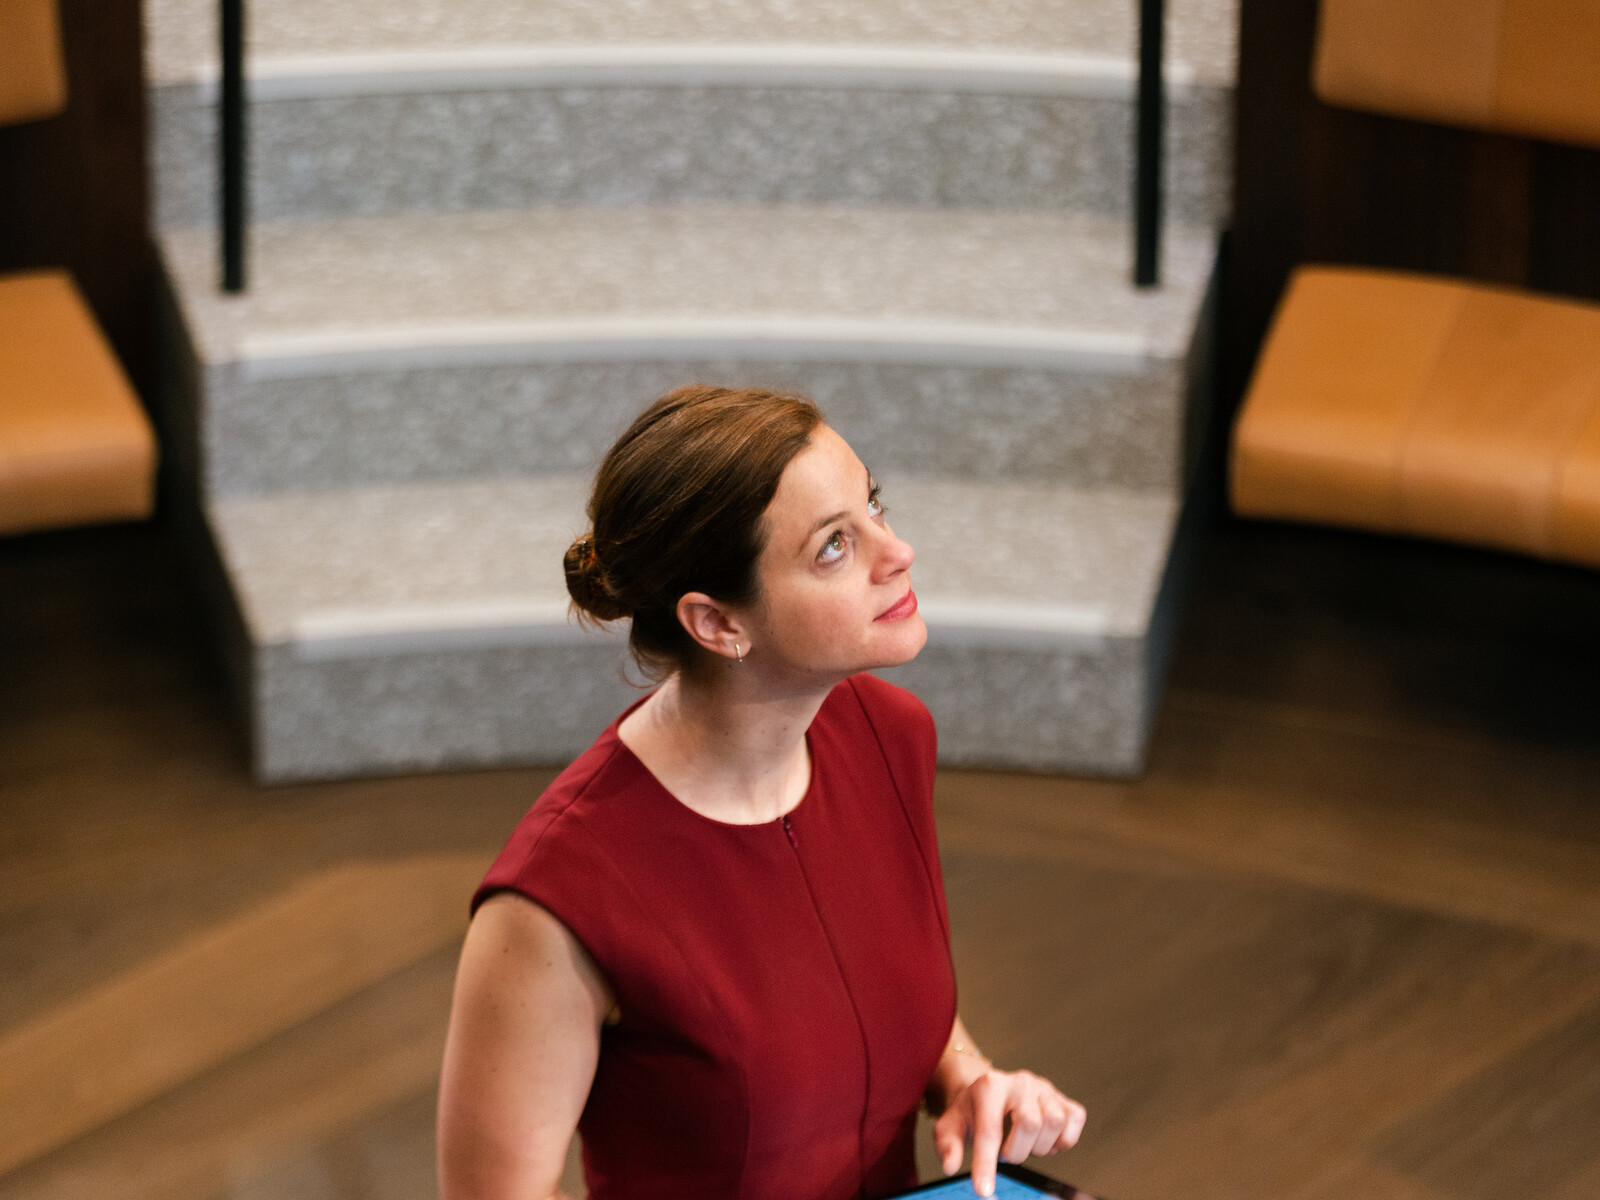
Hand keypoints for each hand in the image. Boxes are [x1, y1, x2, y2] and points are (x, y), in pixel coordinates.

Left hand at [933, 1068, 1085, 1197]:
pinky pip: (1075, 1121)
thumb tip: (951, 1167)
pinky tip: (1043, 1140)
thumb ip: (948, 1145)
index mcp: (989, 1086)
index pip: (990, 1130)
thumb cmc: (972, 1112)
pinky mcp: (1063, 1098)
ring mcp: (1044, 1088)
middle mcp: (1020, 1082)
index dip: (986, 1164)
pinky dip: (1062, 1140)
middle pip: (1030, 1123)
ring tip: (1023, 1143)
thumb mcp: (951, 1126)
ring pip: (1055, 1122)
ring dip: (1039, 1146)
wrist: (990, 1093)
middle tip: (1005, 1152)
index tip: (984, 1191)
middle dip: (1016, 1151)